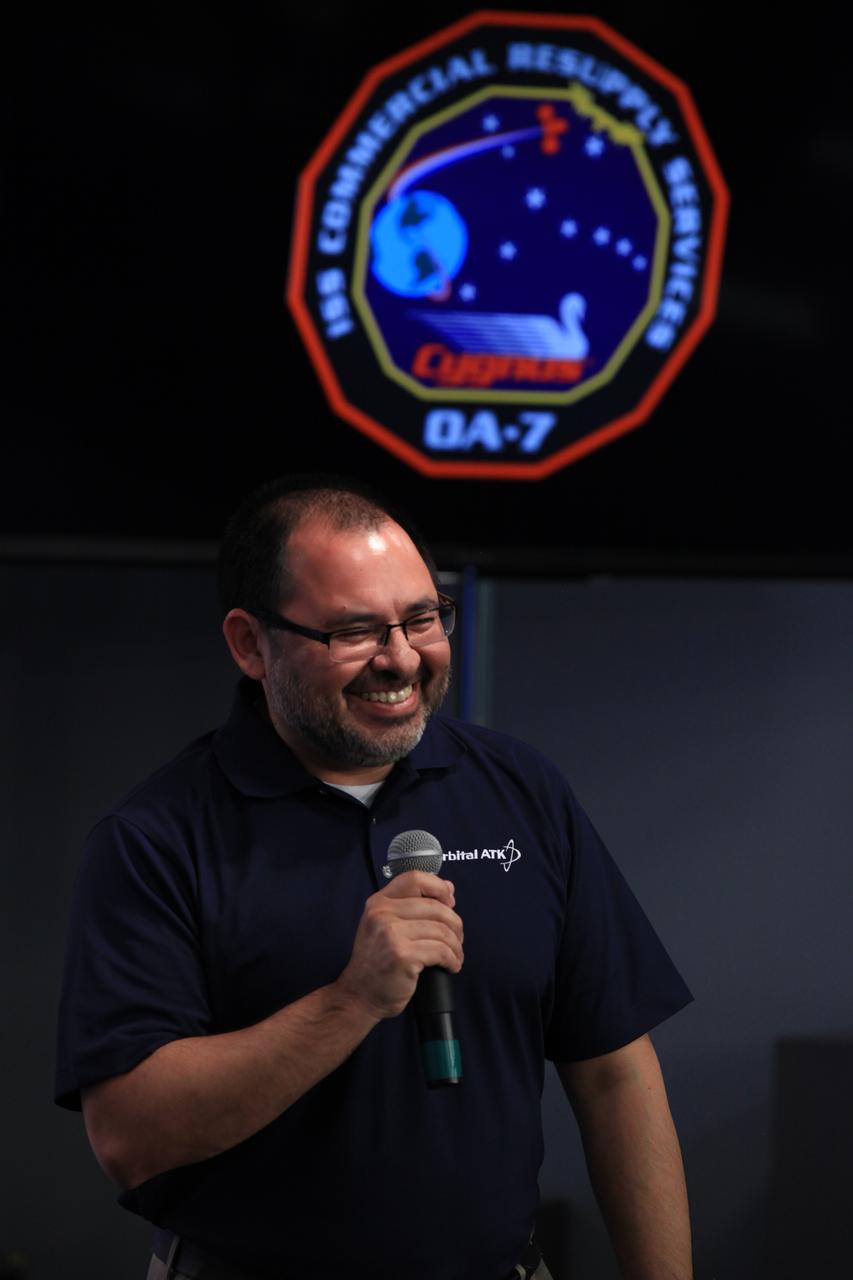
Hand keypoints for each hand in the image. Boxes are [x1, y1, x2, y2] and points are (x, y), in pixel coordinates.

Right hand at [335, 872, 463, 1019]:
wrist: (359, 995)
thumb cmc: (377, 962)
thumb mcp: (386, 926)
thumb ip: (414, 905)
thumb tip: (448, 888)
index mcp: (379, 902)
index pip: (415, 878)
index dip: (439, 888)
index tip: (450, 903)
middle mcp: (382, 913)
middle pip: (436, 907)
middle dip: (455, 924)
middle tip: (457, 939)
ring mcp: (391, 933)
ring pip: (442, 930)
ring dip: (456, 946)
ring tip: (455, 956)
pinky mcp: (402, 955)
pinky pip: (441, 951)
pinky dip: (452, 960)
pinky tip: (451, 966)